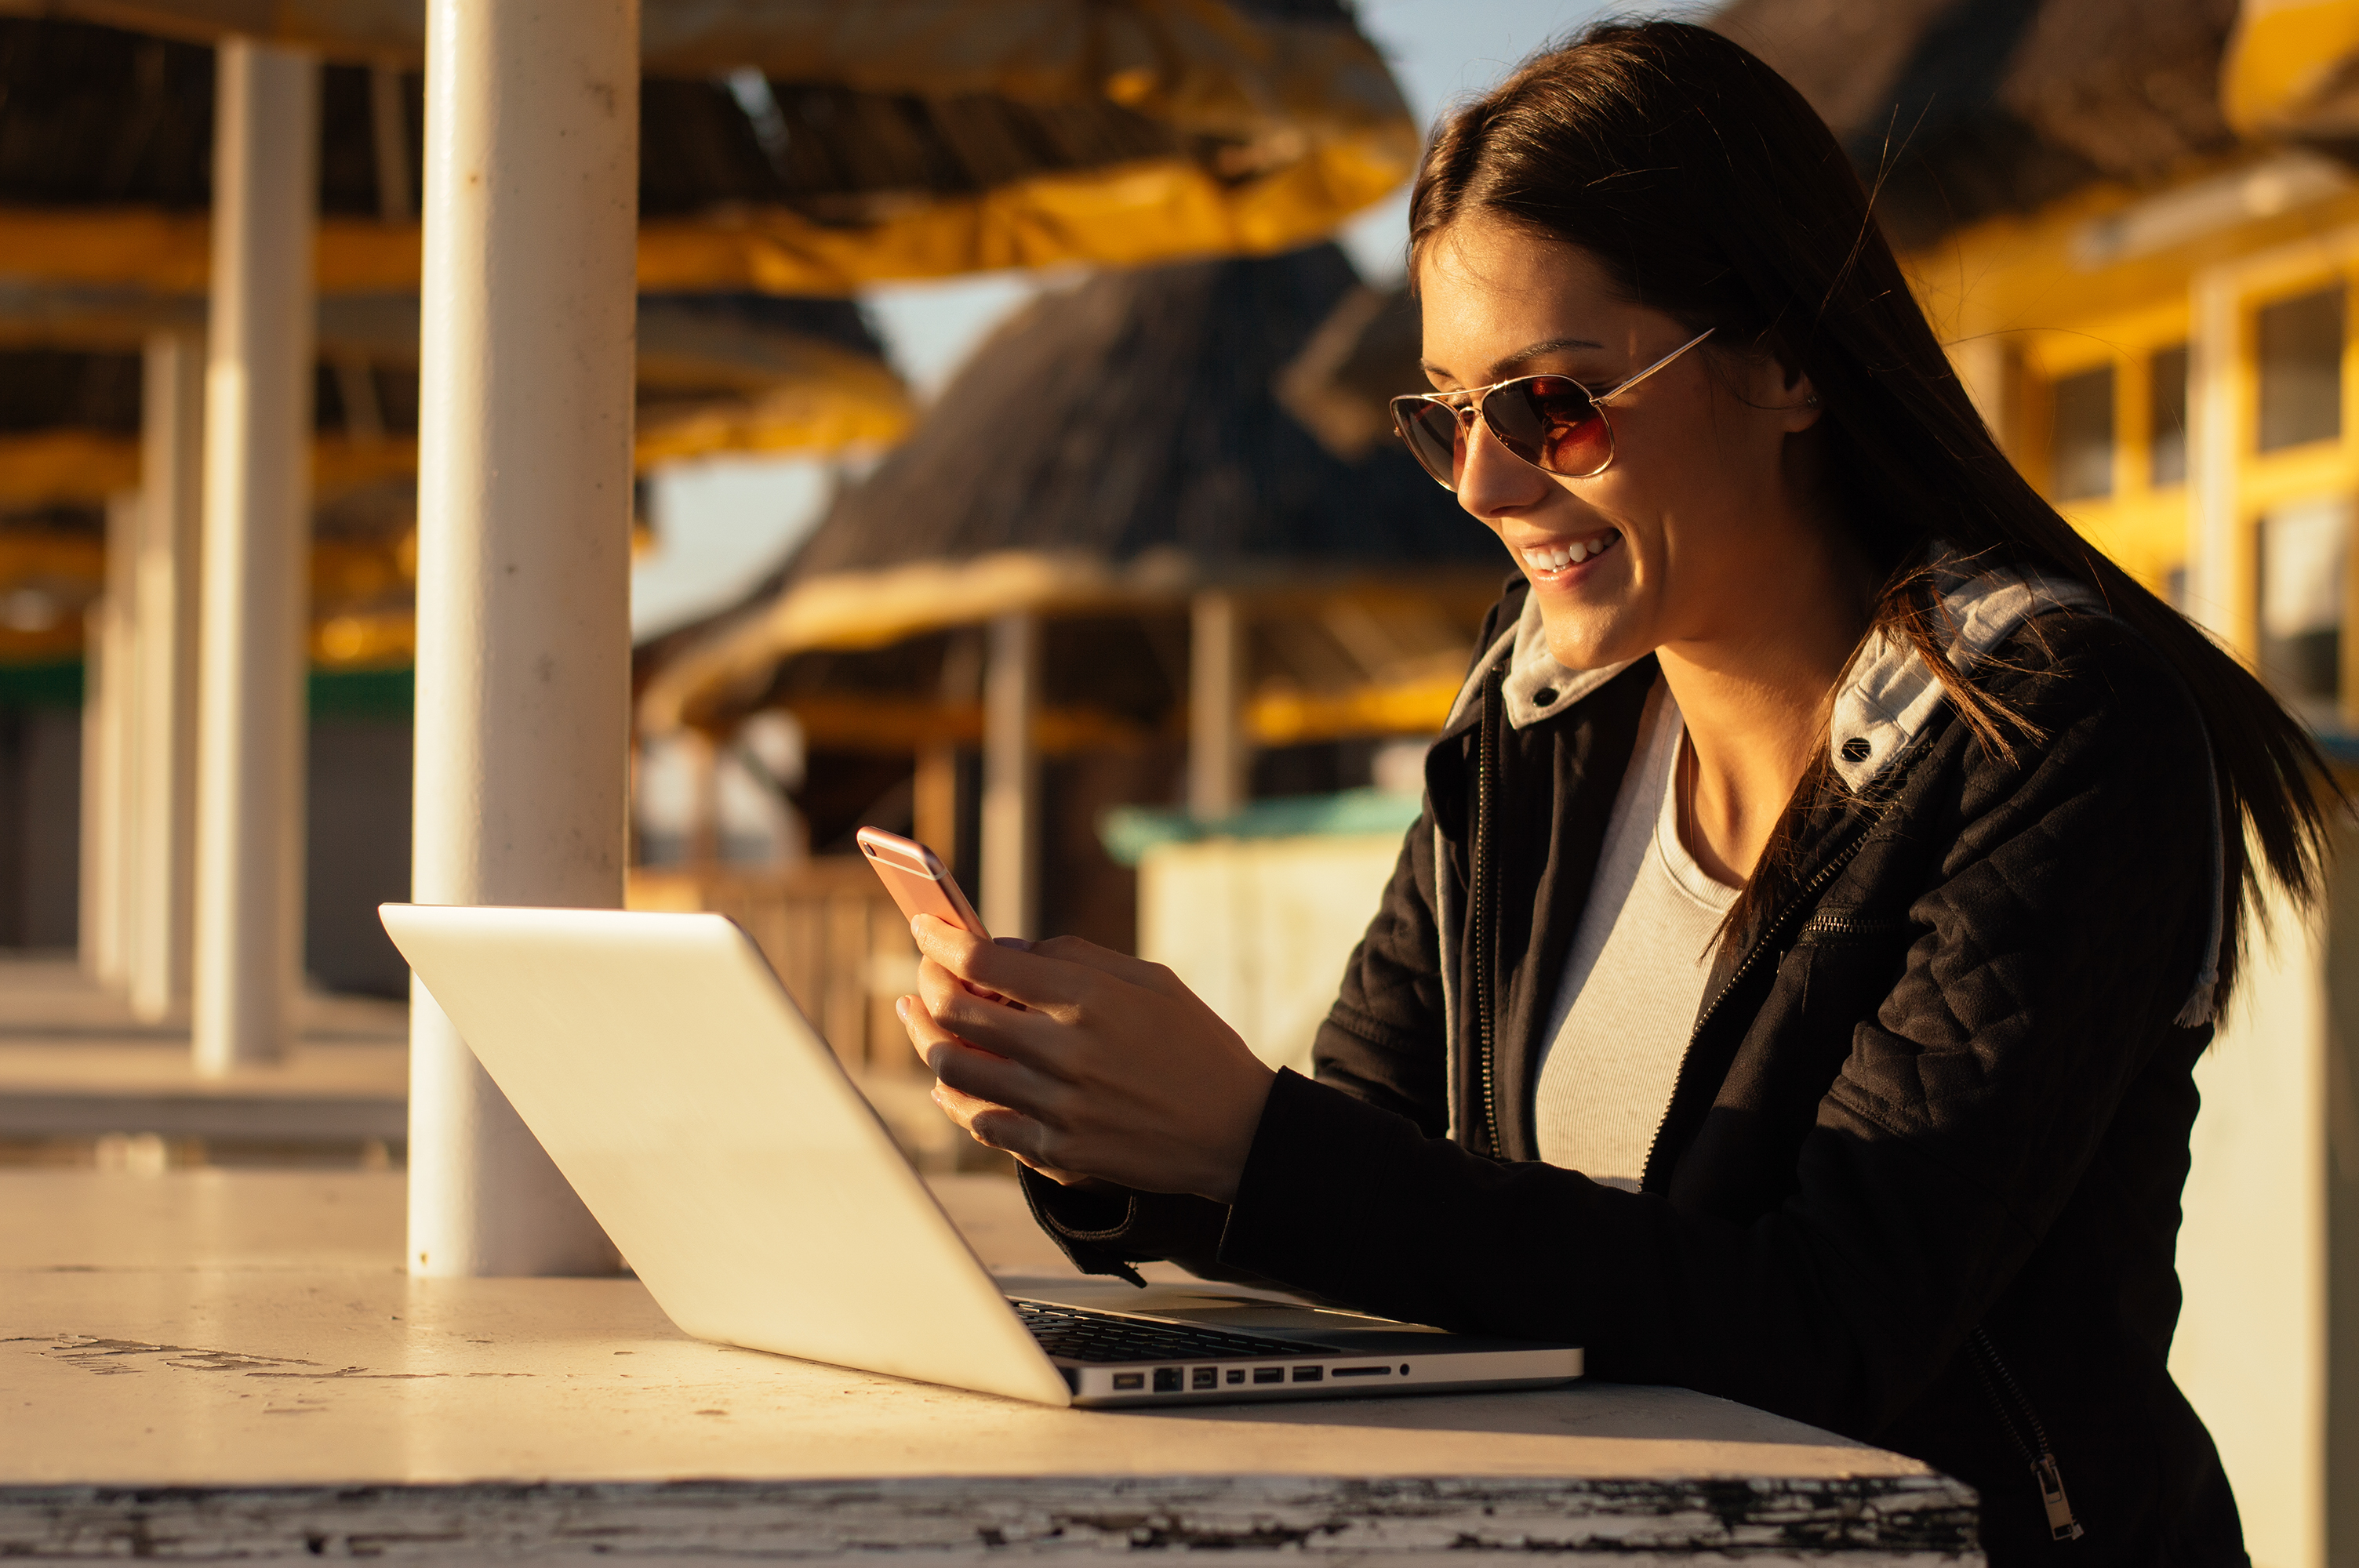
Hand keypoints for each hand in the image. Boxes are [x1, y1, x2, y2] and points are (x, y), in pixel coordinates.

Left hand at [896, 916, 1276, 1202]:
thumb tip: (1006, 948)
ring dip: (928, 1040)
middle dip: (928, 985)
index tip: (925, 929)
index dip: (940, 941)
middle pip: (956, 1013)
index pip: (984, 962)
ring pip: (955, 1070)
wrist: (1237, 1132)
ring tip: (925, 1023)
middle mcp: (1066, 1052)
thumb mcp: (1150, 979)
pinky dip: (957, 1098)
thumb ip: (1075, 956)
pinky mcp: (1058, 1153)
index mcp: (1090, 998)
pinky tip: (952, 1082)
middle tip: (925, 976)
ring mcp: (1058, 1108)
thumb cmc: (1194, 1046)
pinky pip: (981, 1123)